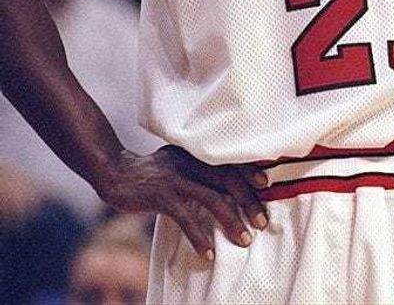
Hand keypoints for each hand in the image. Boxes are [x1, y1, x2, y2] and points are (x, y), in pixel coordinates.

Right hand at [94, 145, 268, 259]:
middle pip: (228, 180)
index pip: (230, 161)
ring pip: (212, 199)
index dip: (250, 173)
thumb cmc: (154, 170)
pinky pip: (186, 218)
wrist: (115, 173)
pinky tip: (208, 253)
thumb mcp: (180, 160)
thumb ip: (201, 166)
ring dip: (231, 222)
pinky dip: (199, 237)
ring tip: (244, 240)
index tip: (267, 186)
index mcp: (198, 153)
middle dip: (248, 202)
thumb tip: (230, 182)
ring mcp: (176, 178)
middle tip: (262, 222)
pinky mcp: (161, 196)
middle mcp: (190, 162)